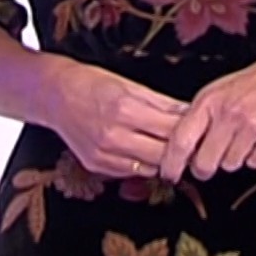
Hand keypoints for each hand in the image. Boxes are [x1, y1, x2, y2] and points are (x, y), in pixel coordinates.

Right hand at [43, 63, 189, 179]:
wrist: (55, 95)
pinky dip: (142, 164)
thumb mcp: (130, 85)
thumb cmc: (92, 83)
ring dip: (161, 160)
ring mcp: (103, 154)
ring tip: (168, 148)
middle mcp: (113, 135)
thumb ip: (161, 103)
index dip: (189, 132)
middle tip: (191, 145)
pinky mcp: (96, 165)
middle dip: (180, 151)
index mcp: (125, 109)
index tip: (200, 130)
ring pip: (149, 168)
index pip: (170, 129)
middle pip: (162, 154)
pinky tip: (144, 152)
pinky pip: (130, 172)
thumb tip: (189, 112)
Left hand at [158, 45, 255, 183]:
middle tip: (208, 164)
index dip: (171, 162)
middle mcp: (229, 113)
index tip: (168, 174)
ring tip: (244, 136)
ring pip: (231, 165)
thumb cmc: (255, 84)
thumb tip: (179, 150)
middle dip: (205, 168)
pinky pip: (255, 163)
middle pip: (205, 163)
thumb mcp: (220, 91)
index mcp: (210, 100)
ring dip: (234, 158)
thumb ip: (200, 117)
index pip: (181, 139)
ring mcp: (252, 126)